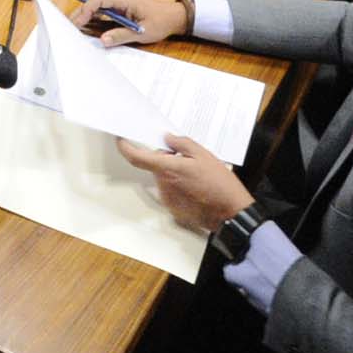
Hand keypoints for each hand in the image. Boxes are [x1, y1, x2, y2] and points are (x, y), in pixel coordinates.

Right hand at [73, 0, 187, 46]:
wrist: (175, 18)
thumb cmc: (162, 21)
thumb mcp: (142, 31)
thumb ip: (121, 35)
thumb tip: (103, 40)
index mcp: (124, 0)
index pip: (98, 0)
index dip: (86, 10)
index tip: (79, 23)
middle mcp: (120, 0)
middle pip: (94, 3)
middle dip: (81, 13)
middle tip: (71, 26)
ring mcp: (120, 5)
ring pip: (98, 8)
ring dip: (87, 17)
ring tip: (76, 28)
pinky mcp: (122, 11)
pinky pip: (104, 13)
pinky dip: (95, 20)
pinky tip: (89, 28)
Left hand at [116, 136, 254, 231]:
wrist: (231, 213)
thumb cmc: (220, 184)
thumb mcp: (204, 155)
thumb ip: (182, 144)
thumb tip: (167, 139)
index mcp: (168, 169)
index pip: (137, 158)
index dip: (125, 148)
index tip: (121, 140)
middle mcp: (163, 185)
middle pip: (156, 167)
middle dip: (167, 160)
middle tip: (187, 159)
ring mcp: (168, 199)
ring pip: (164, 180)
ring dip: (174, 174)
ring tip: (198, 176)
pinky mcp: (175, 210)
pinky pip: (171, 192)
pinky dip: (179, 187)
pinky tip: (197, 188)